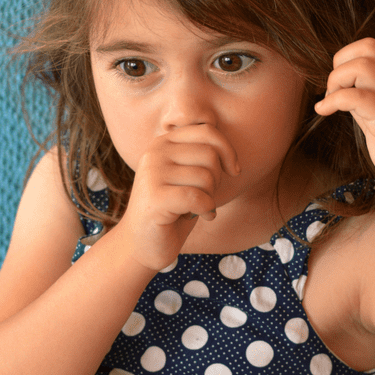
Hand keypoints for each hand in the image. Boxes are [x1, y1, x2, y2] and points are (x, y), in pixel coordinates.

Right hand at [111, 124, 239, 270]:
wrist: (141, 243)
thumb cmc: (174, 208)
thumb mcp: (188, 174)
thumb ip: (202, 155)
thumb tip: (230, 154)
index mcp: (164, 142)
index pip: (207, 131)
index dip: (228, 150)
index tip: (233, 170)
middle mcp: (155, 152)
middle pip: (210, 154)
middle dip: (217, 179)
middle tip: (204, 195)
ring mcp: (152, 173)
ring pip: (207, 177)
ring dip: (210, 196)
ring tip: (196, 206)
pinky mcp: (155, 198)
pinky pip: (199, 198)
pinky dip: (207, 210)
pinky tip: (202, 216)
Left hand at [314, 38, 374, 200]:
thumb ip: (364, 106)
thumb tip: (341, 97)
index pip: (369, 48)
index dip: (345, 60)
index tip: (336, 88)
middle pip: (367, 47)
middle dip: (339, 64)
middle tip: (332, 93)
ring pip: (364, 65)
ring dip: (337, 80)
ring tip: (330, 103)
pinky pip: (359, 97)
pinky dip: (335, 101)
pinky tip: (325, 113)